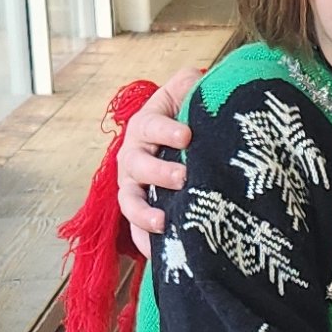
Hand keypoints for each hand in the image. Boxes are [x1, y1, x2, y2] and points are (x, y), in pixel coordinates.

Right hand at [115, 65, 203, 256]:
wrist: (179, 142)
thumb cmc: (186, 116)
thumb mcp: (188, 92)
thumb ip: (192, 83)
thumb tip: (200, 77)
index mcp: (146, 125)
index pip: (152, 125)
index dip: (166, 130)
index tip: (187, 135)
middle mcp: (134, 156)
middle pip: (137, 165)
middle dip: (158, 172)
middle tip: (183, 177)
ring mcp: (134, 186)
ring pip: (130, 201)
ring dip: (144, 213)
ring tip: (163, 222)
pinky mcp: (141, 211)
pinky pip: (135, 231)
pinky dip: (144, 242)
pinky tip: (158, 254)